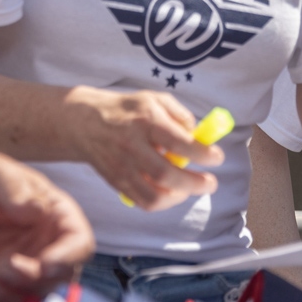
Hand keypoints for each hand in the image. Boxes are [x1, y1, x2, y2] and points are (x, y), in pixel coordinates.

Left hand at [0, 140, 95, 301]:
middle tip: (4, 267)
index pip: (80, 242)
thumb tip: (39, 211)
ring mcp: (27, 265)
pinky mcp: (4, 282)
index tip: (45, 264)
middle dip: (35, 278)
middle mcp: (48, 244)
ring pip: (36, 294)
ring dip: (14, 293)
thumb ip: (15, 188)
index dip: (69, 258)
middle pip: (61, 276)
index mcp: (56, 215)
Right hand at [61, 86, 223, 209]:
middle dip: (195, 183)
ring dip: (180, 197)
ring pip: (154, 195)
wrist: (84, 123)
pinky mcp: (117, 182)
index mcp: (145, 120)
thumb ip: (180, 115)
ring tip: (191, 188)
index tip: (217, 156)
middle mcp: (132, 146)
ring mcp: (123, 167)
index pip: (178, 142)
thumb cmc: (127, 110)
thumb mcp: (153, 99)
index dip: (202, 153)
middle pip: (166, 174)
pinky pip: (143, 202)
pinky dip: (164, 202)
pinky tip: (172, 192)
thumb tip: (200, 137)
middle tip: (210, 182)